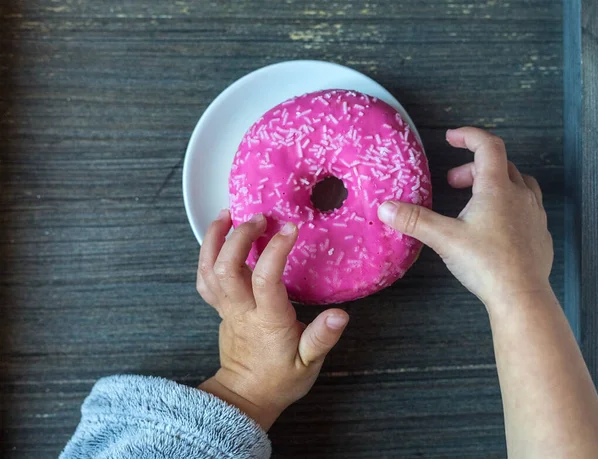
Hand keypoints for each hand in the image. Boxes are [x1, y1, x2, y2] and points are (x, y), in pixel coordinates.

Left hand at [196, 211, 348, 430]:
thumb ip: (322, 338)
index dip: (276, 250)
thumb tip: (340, 314)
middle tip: (260, 218)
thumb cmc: (280, 379)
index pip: (266, 279)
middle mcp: (241, 310)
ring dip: (215, 239)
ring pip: (209, 270)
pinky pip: (204, 279)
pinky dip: (206, 254)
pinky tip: (216, 238)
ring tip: (227, 214)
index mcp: (268, 321)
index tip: (291, 228)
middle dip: (240, 237)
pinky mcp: (219, 308)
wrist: (246, 396)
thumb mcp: (309, 364)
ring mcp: (226, 309)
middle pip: (227, 268)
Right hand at [378, 127, 553, 309]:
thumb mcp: (444, 239)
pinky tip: (495, 223)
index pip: (488, 146)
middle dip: (473, 167)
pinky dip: (509, 202)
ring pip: (518, 182)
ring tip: (474, 199)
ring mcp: (535, 213)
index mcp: (497, 188)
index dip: (469, 136)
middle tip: (452, 183)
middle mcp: (520, 194)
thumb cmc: (485, 263)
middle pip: (500, 164)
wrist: (522, 296)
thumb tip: (385, 208)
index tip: (451, 137)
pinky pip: (527, 205)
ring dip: (494, 182)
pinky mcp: (540, 232)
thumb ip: (414, 220)